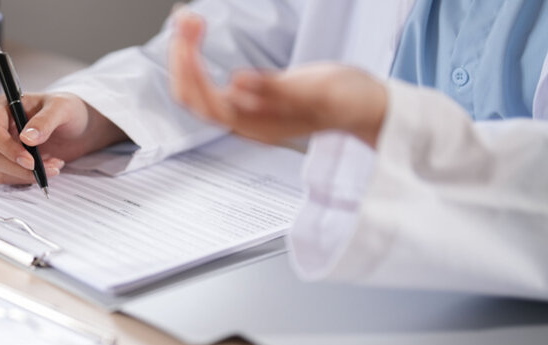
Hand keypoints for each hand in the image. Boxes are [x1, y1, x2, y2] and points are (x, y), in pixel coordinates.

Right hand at [0, 93, 127, 183]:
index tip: (29, 160)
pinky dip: (30, 179)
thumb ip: (45, 121)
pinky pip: (11, 178)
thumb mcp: (62, 108)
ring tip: (55, 165)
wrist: (79, 128)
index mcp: (5, 107)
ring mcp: (3, 147)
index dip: (7, 148)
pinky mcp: (11, 163)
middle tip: (48, 168)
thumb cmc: (69, 111)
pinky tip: (49, 168)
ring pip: (1, 170)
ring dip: (28, 175)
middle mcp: (0, 128)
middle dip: (20, 167)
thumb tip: (26, 138)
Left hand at [168, 10, 387, 146]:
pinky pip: (209, 81)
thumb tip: (237, 82)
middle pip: (193, 96)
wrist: (365, 108)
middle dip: (182, 56)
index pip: (204, 101)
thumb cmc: (347, 101)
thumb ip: (274, 89)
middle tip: (184, 18)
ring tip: (187, 21)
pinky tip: (197, 36)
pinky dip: (197, 56)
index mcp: (255, 124)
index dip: (190, 69)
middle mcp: (243, 122)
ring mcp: (245, 112)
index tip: (190, 33)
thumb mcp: (316, 90)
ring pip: (199, 88)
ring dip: (187, 54)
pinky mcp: (250, 100)